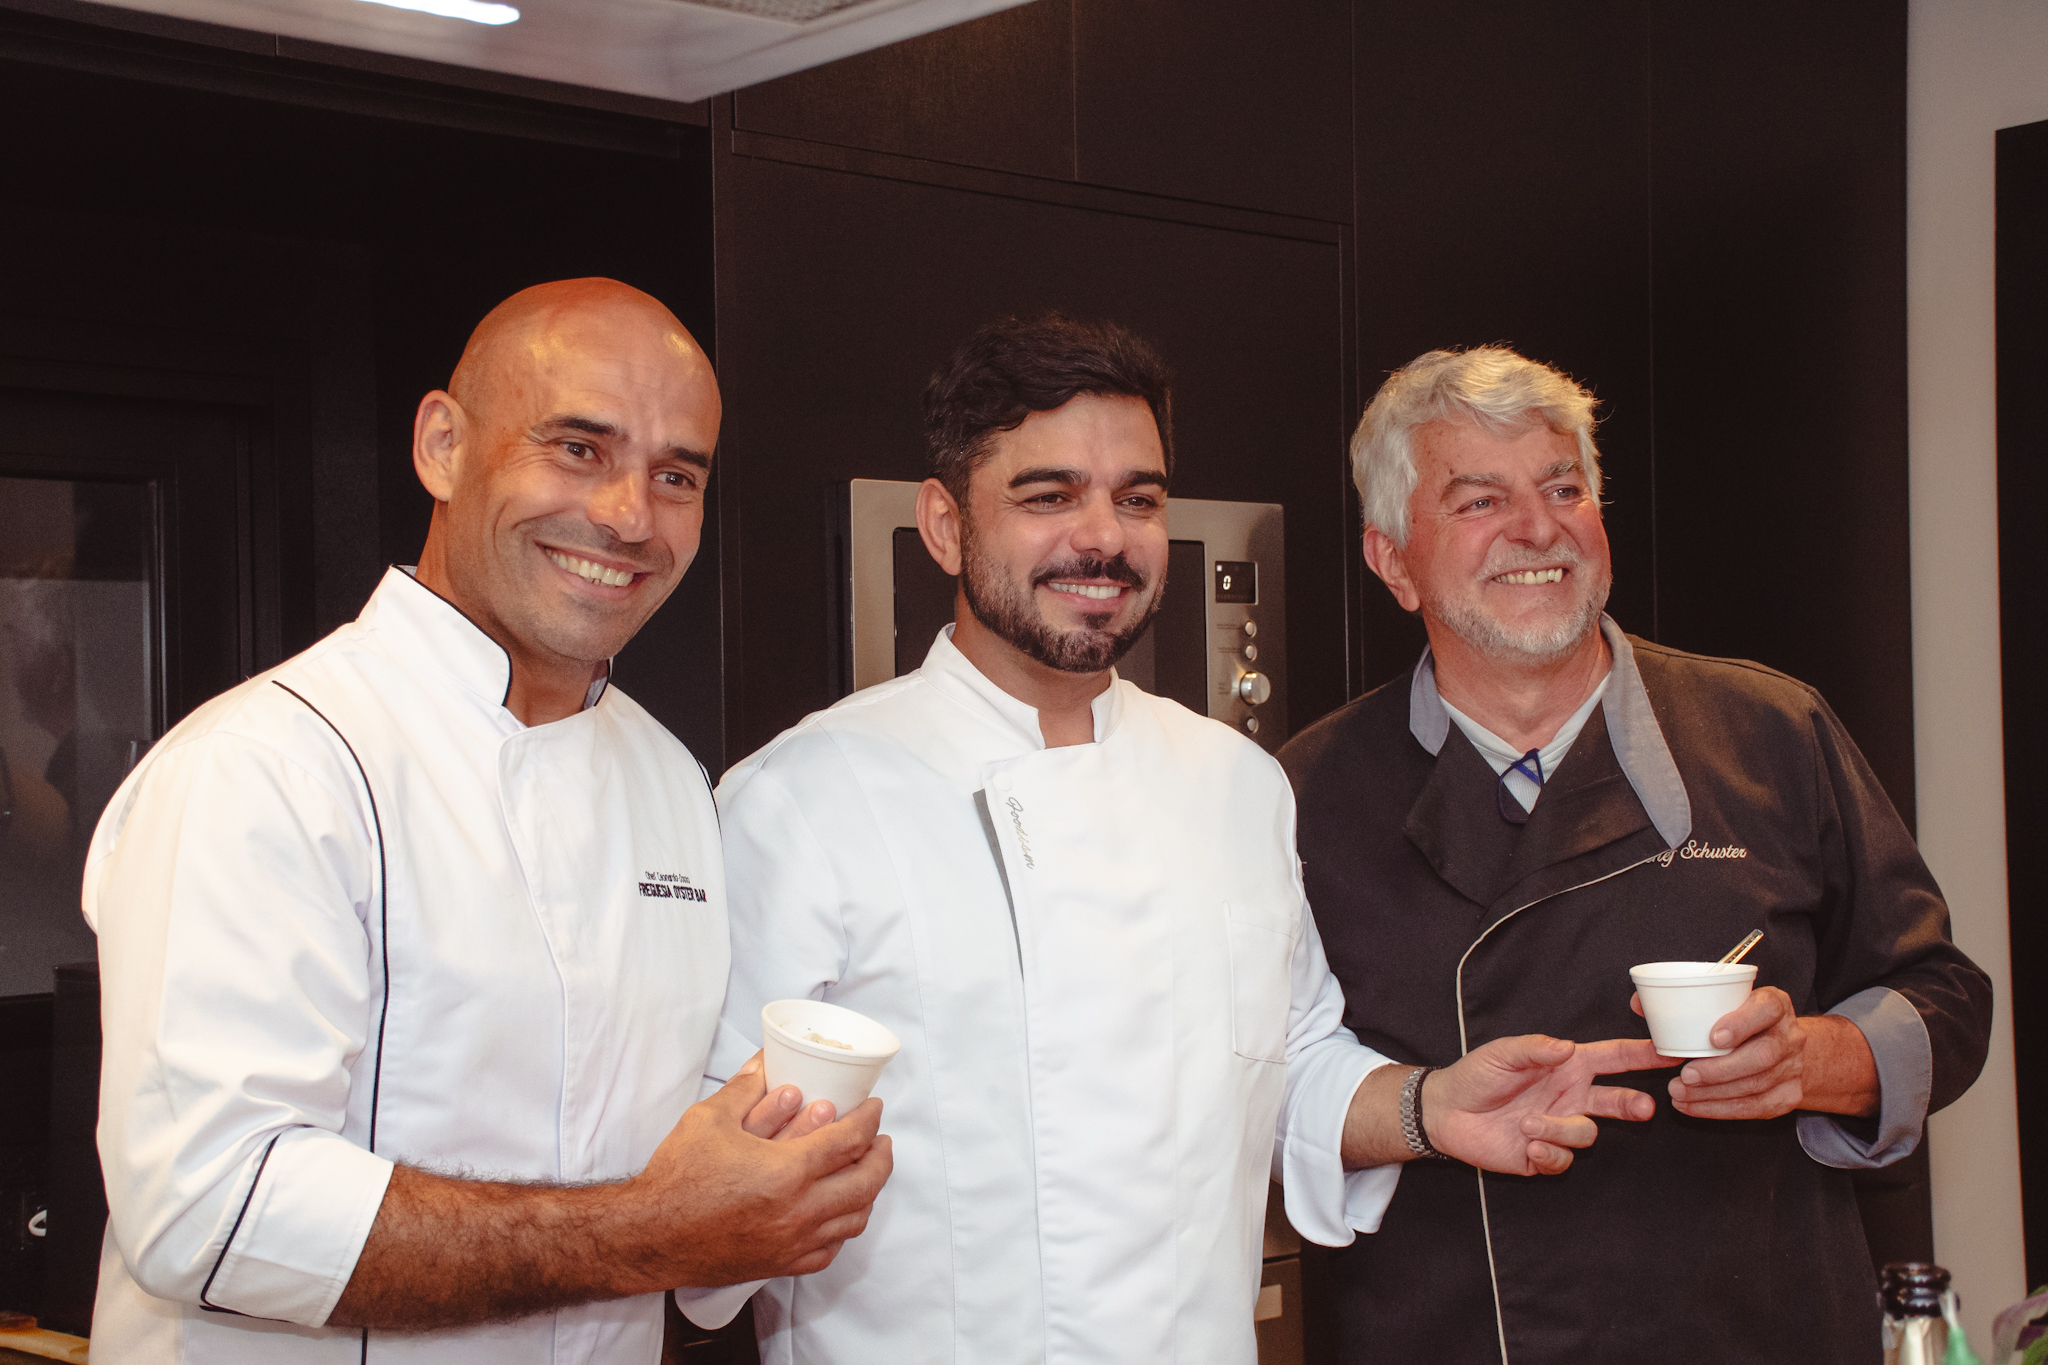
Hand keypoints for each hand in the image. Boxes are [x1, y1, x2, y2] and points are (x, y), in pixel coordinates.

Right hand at [631, 1052, 893, 1286]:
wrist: (651, 1236)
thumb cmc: (677, 1178)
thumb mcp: (709, 1119)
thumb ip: (746, 1087)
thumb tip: (768, 1060)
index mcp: (788, 1171)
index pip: (850, 1140)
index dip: (869, 1120)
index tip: (873, 1108)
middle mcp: (799, 1211)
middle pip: (866, 1182)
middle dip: (880, 1157)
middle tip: (880, 1140)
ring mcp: (793, 1242)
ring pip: (853, 1219)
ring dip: (868, 1192)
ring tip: (865, 1172)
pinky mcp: (781, 1264)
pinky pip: (829, 1250)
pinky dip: (842, 1229)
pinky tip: (837, 1213)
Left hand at [1424, 1035, 1661, 1174]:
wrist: (1445, 1111)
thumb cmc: (1477, 1075)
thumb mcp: (1503, 1053)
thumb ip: (1535, 1048)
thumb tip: (1567, 1046)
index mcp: (1567, 1068)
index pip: (1613, 1059)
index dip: (1642, 1054)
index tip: (1670, 1052)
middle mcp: (1570, 1097)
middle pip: (1617, 1101)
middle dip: (1634, 1104)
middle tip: (1644, 1107)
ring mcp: (1559, 1127)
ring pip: (1587, 1134)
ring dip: (1560, 1129)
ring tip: (1527, 1123)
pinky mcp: (1545, 1155)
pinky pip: (1563, 1160)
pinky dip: (1548, 1153)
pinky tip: (1527, 1143)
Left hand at [1631, 988, 1878, 1118]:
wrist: (1783, 1045)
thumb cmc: (1740, 1020)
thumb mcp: (1723, 1002)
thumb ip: (1682, 1000)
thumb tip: (1639, 1002)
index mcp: (1774, 1004)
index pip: (1765, 1009)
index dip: (1741, 1023)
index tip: (1712, 1037)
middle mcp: (1790, 1035)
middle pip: (1762, 1055)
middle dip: (1720, 1069)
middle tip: (1685, 1075)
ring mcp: (1793, 1067)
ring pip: (1758, 1084)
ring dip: (1715, 1093)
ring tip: (1679, 1093)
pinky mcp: (1789, 1095)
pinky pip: (1758, 1108)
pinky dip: (1723, 1110)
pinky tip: (1695, 1107)